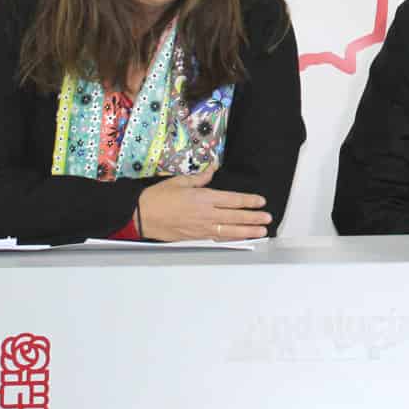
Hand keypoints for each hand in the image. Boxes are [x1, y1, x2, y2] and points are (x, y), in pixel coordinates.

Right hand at [137, 168, 270, 241]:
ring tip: (261, 232)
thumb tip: (212, 170)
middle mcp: (205, 214)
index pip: (233, 200)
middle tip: (268, 219)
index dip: (249, 201)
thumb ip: (199, 178)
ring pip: (229, 230)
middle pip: (235, 217)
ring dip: (247, 231)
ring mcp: (201, 227)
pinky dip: (230, 238)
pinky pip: (217, 237)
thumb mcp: (179, 181)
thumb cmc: (158, 197)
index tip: (261, 202)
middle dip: (254, 218)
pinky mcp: (195, 237)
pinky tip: (239, 238)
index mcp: (203, 198)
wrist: (140, 215)